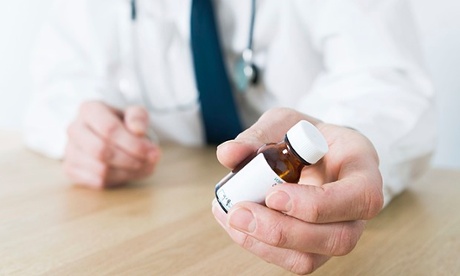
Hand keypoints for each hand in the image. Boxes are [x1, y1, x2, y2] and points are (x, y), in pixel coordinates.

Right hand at [63, 101, 160, 187]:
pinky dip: (118, 180)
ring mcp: (69, 150)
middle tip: (149, 161)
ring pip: (100, 169)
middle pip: (101, 151)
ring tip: (142, 165)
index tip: (152, 151)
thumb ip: (139, 118)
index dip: (133, 144)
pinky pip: (96, 182)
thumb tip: (138, 131)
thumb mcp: (135, 114)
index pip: (109, 129)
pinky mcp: (71, 169)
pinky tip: (129, 171)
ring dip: (127, 171)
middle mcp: (74, 129)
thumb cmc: (123, 123)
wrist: (108, 135)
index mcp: (89, 109)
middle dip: (130, 159)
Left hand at [212, 108, 382, 273]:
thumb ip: (259, 135)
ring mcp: (338, 231)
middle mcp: (357, 207)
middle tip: (240, 212)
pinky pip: (291, 260)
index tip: (273, 195)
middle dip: (283, 231)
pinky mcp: (314, 246)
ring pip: (312, 258)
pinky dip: (258, 246)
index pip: (360, 196)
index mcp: (362, 168)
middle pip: (338, 238)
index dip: (318, 204)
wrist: (310, 150)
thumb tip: (227, 153)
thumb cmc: (304, 134)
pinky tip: (235, 225)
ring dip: (265, 244)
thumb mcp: (285, 122)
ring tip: (232, 218)